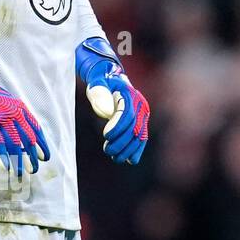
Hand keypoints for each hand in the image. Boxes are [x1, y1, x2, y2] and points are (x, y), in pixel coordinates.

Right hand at [0, 50, 48, 176]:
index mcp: (19, 107)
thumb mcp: (4, 101)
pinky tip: (7, 167)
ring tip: (22, 173)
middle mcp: (13, 113)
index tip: (43, 157)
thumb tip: (22, 133)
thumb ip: (14, 114)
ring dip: (19, 161)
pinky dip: (3, 157)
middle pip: (27, 139)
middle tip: (34, 169)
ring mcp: (0, 119)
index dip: (41, 145)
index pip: (35, 129)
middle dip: (32, 157)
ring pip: (14, 144)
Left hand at [77, 39, 149, 164]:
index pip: (127, 114)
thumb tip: (107, 111)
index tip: (106, 136)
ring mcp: (143, 114)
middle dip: (122, 142)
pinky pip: (141, 138)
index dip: (118, 127)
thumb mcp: (97, 84)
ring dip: (128, 149)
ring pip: (139, 135)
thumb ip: (100, 94)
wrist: (111, 79)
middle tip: (108, 150)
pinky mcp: (141, 122)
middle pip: (134, 127)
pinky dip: (136, 149)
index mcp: (130, 94)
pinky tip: (130, 160)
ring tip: (116, 158)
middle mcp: (140, 105)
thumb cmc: (101, 82)